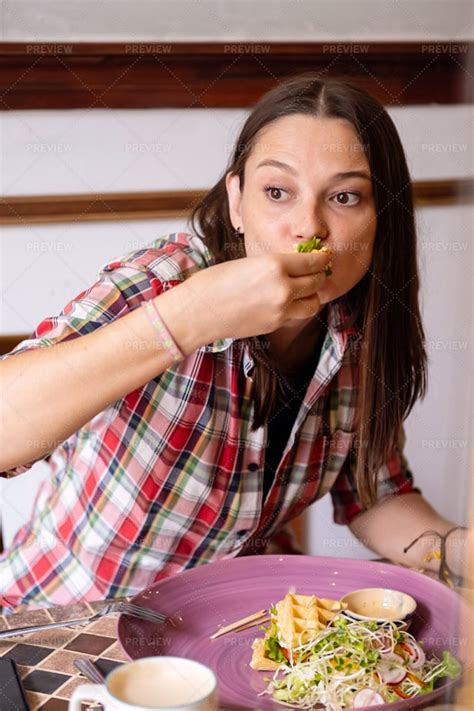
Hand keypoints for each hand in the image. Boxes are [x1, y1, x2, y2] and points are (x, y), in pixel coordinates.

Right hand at [181, 250, 331, 342]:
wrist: (198, 312)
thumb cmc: (214, 283)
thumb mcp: (248, 263)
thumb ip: (274, 265)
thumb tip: (295, 265)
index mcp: (275, 265)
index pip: (313, 261)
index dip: (322, 258)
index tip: (323, 257)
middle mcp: (283, 288)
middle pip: (317, 281)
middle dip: (319, 275)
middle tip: (316, 271)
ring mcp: (281, 309)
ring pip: (314, 302)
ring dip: (313, 295)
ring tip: (305, 290)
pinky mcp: (275, 325)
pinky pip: (297, 315)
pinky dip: (298, 308)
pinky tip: (289, 302)